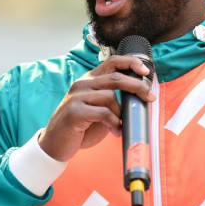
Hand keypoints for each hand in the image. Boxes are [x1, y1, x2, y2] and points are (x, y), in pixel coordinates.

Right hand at [38, 55, 155, 161]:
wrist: (55, 144)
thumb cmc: (80, 127)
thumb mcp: (98, 109)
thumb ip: (113, 101)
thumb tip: (138, 98)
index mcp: (89, 80)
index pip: (112, 62)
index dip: (131, 63)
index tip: (146, 71)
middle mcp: (82, 84)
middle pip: (116, 77)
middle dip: (137, 86)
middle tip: (149, 98)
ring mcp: (77, 96)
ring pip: (110, 97)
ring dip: (120, 113)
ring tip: (120, 126)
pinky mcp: (75, 111)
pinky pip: (103, 113)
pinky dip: (114, 123)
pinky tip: (115, 131)